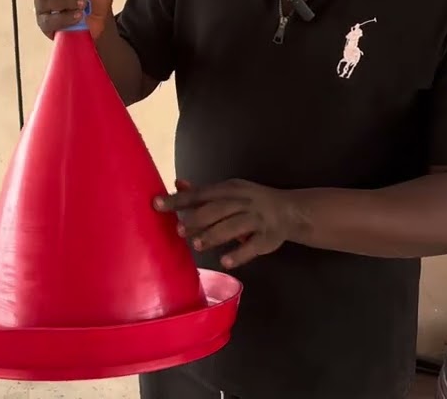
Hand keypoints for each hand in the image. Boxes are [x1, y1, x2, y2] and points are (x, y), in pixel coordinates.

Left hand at [154, 178, 298, 269]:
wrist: (290, 211)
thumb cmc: (250, 202)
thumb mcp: (229, 192)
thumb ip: (202, 192)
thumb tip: (177, 184)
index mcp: (230, 189)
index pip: (202, 194)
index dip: (179, 199)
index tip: (157, 204)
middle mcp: (244, 202)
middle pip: (218, 209)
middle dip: (198, 218)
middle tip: (179, 230)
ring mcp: (257, 220)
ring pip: (234, 226)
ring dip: (214, 235)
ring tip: (197, 245)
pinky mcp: (267, 238)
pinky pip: (253, 247)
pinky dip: (238, 254)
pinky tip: (224, 261)